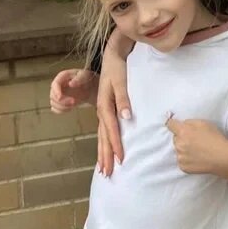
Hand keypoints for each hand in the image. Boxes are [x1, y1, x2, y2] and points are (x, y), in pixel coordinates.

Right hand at [49, 69, 97, 113]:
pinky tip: (70, 108)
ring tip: (74, 105)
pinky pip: (55, 109)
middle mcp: (58, 85)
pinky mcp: (59, 102)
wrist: (89, 87)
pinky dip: (62, 110)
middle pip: (53, 95)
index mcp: (62, 77)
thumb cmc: (86, 79)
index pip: (55, 84)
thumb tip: (71, 83)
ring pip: (53, 103)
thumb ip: (79, 78)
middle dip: (62, 101)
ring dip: (63, 106)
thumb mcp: (85, 76)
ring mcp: (57, 94)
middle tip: (74, 102)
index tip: (60, 97)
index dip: (56, 91)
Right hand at [96, 32, 133, 176]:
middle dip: (105, 155)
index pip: (111, 129)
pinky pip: (103, 130)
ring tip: (103, 169)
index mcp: (105, 104)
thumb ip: (123, 98)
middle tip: (108, 173)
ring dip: (102, 152)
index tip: (121, 159)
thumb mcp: (121, 80)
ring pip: (101, 135)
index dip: (115, 144)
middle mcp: (102, 110)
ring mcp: (102, 110)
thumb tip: (127, 117)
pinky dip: (104, 142)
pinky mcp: (106, 109)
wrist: (112, 54)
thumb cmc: (118, 67)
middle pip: (103, 136)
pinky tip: (106, 150)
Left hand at [166, 117, 227, 174]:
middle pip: (175, 138)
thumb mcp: (203, 123)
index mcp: (183, 131)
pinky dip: (187, 159)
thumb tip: (182, 124)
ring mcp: (180, 157)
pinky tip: (197, 158)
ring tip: (197, 150)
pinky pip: (182, 160)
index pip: (170, 124)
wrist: (222, 157)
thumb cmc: (215, 138)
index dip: (172, 124)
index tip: (174, 125)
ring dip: (184, 149)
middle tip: (193, 140)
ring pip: (178, 150)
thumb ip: (189, 122)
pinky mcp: (183, 167)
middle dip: (181, 137)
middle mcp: (179, 144)